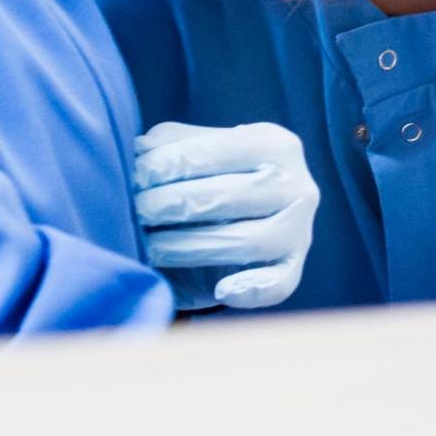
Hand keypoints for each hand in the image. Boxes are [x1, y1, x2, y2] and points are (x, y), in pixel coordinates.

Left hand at [131, 118, 318, 312]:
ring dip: (192, 246)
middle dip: (173, 204)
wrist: (242, 217)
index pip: (216, 151)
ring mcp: (300, 230)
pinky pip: (280, 284)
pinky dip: (252, 290)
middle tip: (138, 212)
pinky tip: (221, 290)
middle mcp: (296, 185)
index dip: (169, 164)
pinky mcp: (293, 269)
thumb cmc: (211, 177)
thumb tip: (141, 152)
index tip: (135, 176)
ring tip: (153, 248)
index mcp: (273, 145)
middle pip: (229, 196)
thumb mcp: (196, 150)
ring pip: (251, 241)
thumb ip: (170, 145)